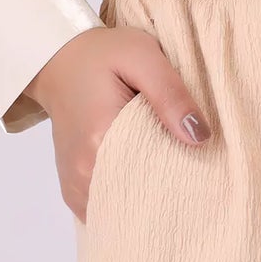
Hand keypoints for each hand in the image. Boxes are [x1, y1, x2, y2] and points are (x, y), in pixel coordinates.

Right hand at [25, 24, 211, 223]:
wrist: (59, 60)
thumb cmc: (101, 54)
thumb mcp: (143, 56)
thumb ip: (171, 95)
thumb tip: (200, 137)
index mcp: (101, 141)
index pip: (154, 178)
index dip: (182, 172)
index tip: (201, 162)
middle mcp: (83, 172)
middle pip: (138, 198)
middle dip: (166, 188)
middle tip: (187, 165)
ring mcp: (75, 185)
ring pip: (121, 207)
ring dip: (145, 194)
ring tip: (164, 168)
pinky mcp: (73, 189)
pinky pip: (105, 208)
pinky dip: (126, 197)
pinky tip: (141, 175)